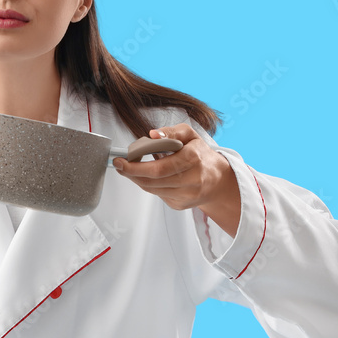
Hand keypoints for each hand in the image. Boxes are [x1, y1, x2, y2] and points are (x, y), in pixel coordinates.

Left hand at [112, 124, 240, 236]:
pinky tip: (150, 177)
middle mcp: (193, 180)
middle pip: (153, 181)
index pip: (160, 168)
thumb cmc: (200, 154)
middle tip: (119, 165)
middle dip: (132, 173)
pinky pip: (158, 195)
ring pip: (153, 190)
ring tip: (130, 169)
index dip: (137, 167)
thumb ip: (171, 132)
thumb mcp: (190, 135)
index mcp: (194, 158)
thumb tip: (153, 135)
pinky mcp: (181, 205)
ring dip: (138, 179)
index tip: (121, 161)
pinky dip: (150, 185)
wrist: (218, 179)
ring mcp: (187, 195)